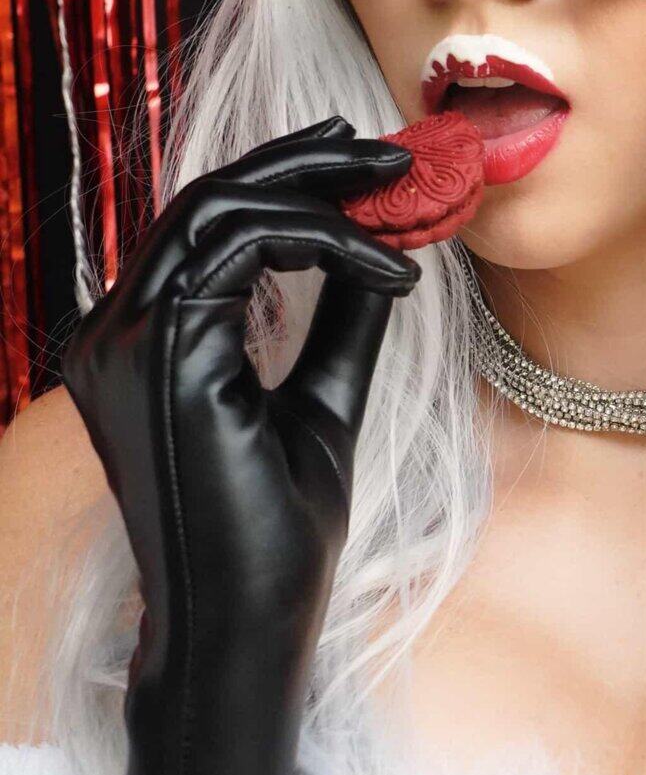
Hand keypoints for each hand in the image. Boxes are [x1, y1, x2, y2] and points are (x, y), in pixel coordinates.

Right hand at [60, 116, 419, 702]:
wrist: (251, 624)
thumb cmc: (277, 533)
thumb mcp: (320, 401)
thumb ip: (337, 321)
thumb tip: (380, 245)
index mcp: (139, 341)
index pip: (204, 224)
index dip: (286, 179)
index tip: (365, 166)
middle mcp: (113, 330)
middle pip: (204, 196)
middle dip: (305, 162)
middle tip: (392, 150)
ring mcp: (123, 339)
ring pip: (218, 207)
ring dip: (322, 191)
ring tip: (404, 194)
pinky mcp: (158, 351)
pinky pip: (246, 247)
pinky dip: (329, 241)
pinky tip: (392, 268)